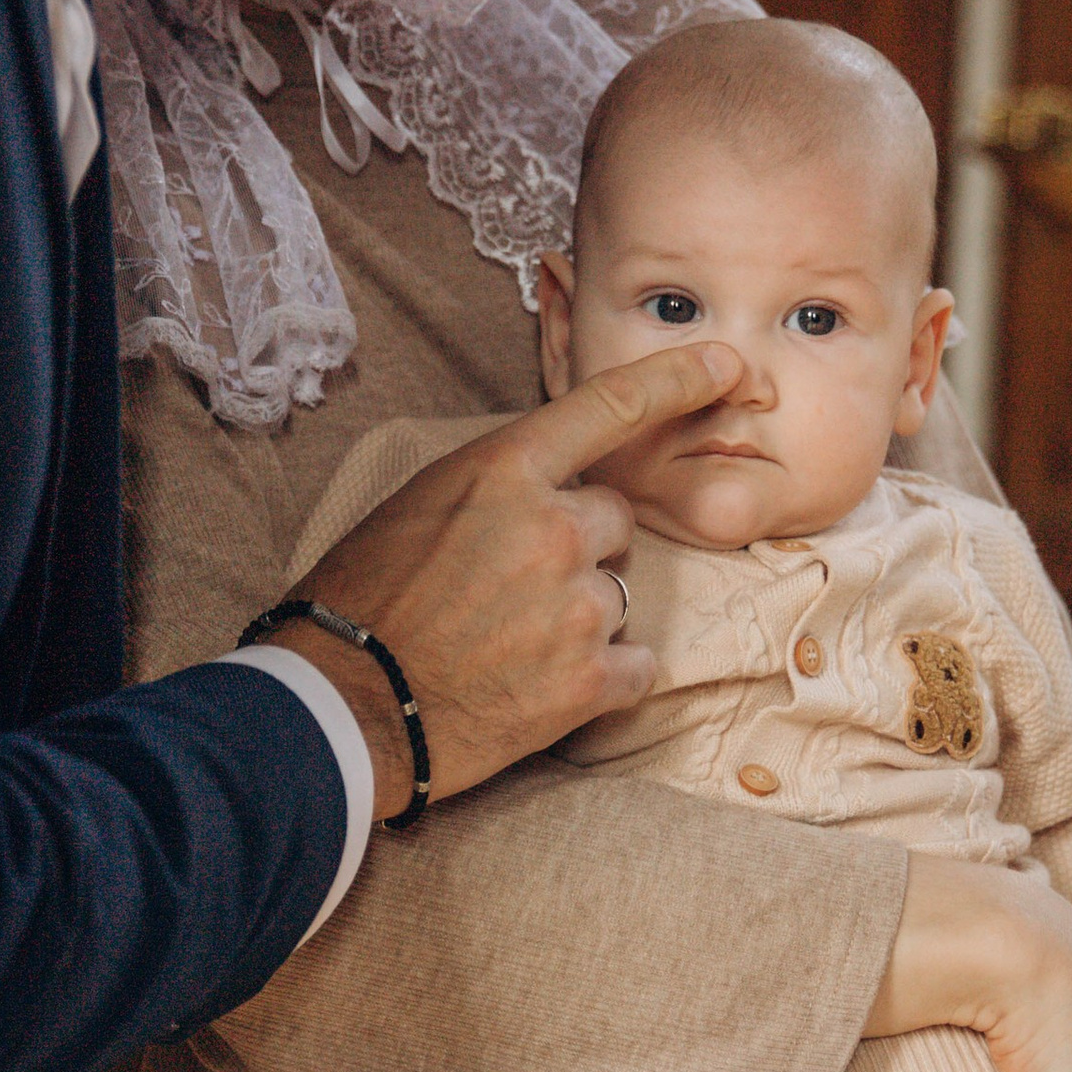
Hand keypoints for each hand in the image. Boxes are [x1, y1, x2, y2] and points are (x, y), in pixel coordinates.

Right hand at [285, 349, 742, 810]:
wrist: (344, 704)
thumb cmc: (363, 601)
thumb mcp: (419, 505)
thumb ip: (496, 485)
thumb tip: (543, 487)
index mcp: (505, 471)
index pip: (610, 407)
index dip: (676, 380)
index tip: (727, 367)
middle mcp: (554, 528)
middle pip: (615, 520)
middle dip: (579, 548)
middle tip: (511, 589)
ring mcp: (578, 605)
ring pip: (618, 595)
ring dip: (580, 616)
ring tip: (509, 644)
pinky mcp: (590, 680)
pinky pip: (637, 666)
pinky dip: (603, 680)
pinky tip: (544, 686)